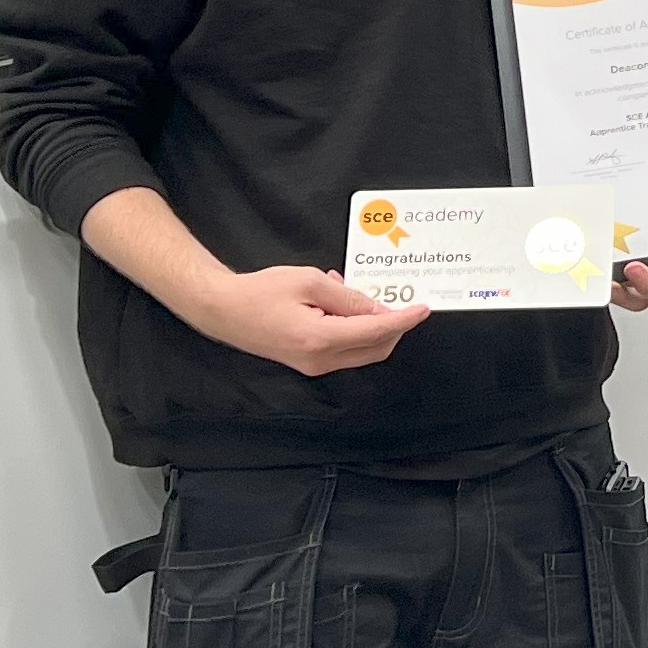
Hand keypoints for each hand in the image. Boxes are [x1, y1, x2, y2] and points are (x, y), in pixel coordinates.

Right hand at [188, 263, 429, 374]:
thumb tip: (378, 310)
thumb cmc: (260, 292)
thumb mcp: (309, 282)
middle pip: (376, 348)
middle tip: (400, 299)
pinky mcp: (308, 363)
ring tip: (355, 292)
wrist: (222, 310)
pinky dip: (353, 329)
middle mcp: (320, 360)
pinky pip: (344, 349)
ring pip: (362, 351)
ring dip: (371, 326)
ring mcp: (314, 366)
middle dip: (394, 326)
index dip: (404, 320)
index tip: (424, 308)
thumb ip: (348, 297)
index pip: (376, 332)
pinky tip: (340, 302)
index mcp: (321, 339)